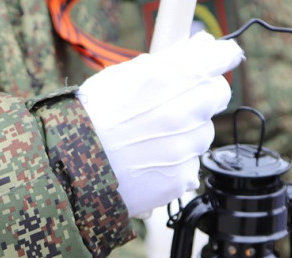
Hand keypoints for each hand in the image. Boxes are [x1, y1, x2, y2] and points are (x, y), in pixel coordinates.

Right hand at [77, 32, 243, 217]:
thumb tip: (203, 46)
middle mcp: (184, 111)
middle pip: (218, 94)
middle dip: (201, 96)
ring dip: (187, 133)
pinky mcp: (182, 177)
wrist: (71, 167)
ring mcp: (185, 147)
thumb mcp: (124, 75)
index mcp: (170, 77)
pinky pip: (190, 166)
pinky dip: (175, 165)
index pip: (221, 57)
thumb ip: (170, 60)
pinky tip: (148, 163)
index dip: (220, 57)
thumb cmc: (92, 119)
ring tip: (150, 139)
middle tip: (172, 104)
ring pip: (204, 133)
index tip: (220, 59)